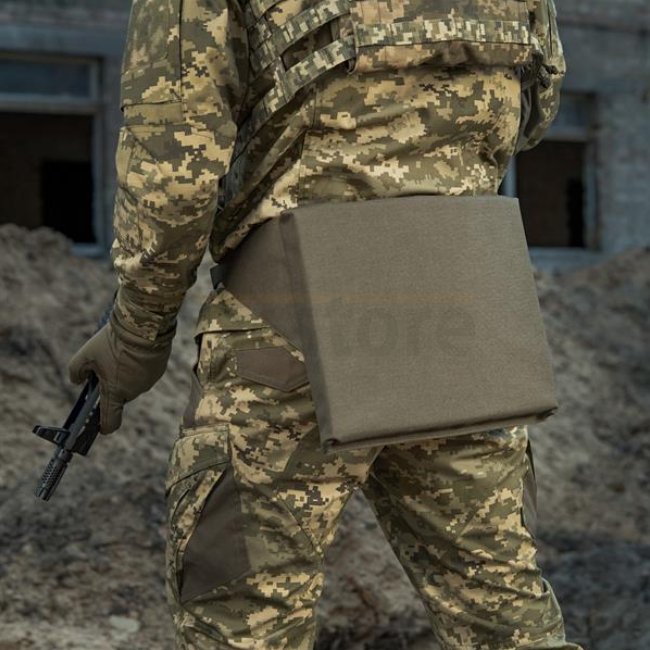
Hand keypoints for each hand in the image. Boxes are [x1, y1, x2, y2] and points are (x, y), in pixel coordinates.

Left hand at [68, 316, 173, 433]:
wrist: (143, 327)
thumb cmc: (113, 342)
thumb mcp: (85, 354)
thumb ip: (75, 372)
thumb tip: (77, 381)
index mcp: (114, 392)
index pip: (111, 422)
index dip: (104, 426)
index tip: (99, 425)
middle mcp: (133, 392)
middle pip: (120, 396)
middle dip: (113, 386)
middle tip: (105, 366)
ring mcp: (148, 382)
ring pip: (133, 384)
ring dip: (127, 375)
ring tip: (122, 353)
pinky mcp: (158, 371)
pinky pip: (146, 373)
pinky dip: (139, 366)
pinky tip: (135, 351)